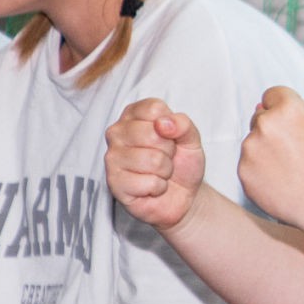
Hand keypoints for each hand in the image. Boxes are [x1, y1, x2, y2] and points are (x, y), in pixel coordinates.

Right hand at [105, 99, 206, 230]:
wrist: (182, 195)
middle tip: (165, 158)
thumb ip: (183, 124)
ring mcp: (112, 157)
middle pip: (152, 134)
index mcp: (134, 114)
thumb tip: (163, 123)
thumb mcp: (191, 139)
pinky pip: (148, 182)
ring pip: (152, 159)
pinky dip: (158, 187)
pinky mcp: (113, 182)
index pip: (154, 109)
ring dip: (165, 170)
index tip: (170, 137)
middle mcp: (117, 132)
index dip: (171, 127)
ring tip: (159, 172)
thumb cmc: (182, 163)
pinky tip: (151, 187)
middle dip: (169, 151)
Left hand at [238, 86, 303, 227]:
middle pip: (259, 118)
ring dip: (263, 153)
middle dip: (271, 132)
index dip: (283, 111)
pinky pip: (247, 165)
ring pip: (252, 142)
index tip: (294, 128)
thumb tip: (258, 107)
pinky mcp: (243, 171)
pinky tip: (278, 182)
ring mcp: (251, 148)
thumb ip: (288, 113)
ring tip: (288, 170)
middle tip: (294, 153)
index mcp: (289, 108)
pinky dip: (258, 172)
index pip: (272, 95)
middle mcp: (266, 124)